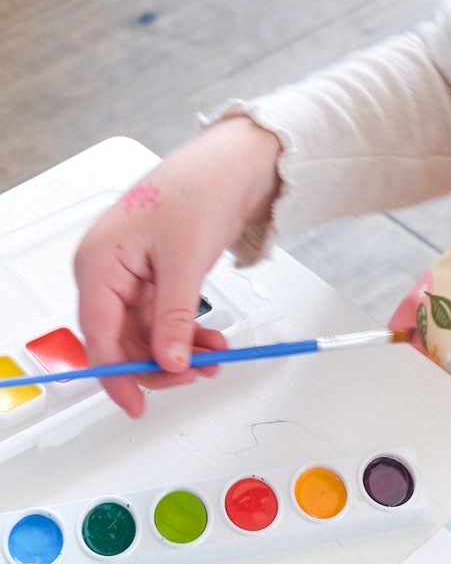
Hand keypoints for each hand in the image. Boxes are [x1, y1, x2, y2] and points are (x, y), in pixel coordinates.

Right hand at [73, 118, 282, 417]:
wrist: (238, 159)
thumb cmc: (201, 187)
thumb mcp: (185, 261)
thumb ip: (174, 318)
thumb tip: (169, 361)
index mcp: (99, 263)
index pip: (99, 335)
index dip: (117, 374)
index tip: (136, 404)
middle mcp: (110, 269)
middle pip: (123, 337)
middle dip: (160, 361)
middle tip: (196, 374)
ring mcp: (136, 271)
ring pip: (149, 329)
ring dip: (180, 348)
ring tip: (215, 357)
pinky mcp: (162, 271)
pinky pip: (168, 315)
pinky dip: (189, 331)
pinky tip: (212, 342)